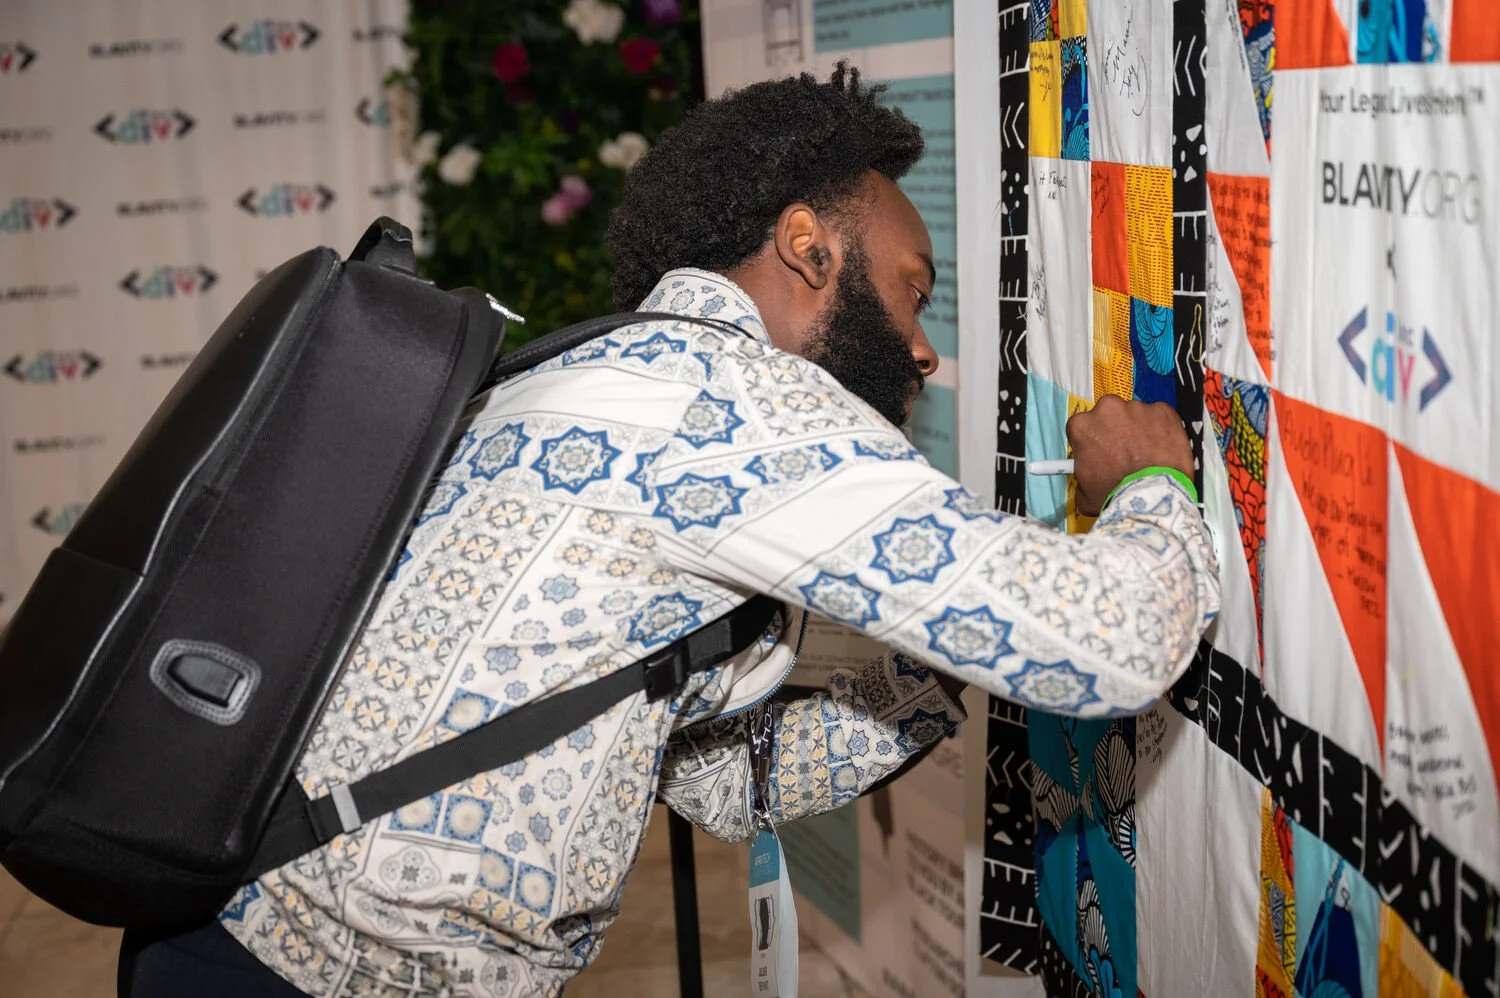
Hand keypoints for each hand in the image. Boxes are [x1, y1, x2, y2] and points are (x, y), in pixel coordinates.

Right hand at [1066, 395, 1192, 516]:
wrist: (1152, 496)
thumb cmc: (1117, 495)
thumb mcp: (1084, 494)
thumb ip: (1083, 478)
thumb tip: (1088, 480)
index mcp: (1082, 425)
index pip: (1084, 427)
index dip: (1093, 440)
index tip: (1101, 452)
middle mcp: (1108, 409)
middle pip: (1110, 415)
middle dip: (1116, 430)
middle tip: (1125, 453)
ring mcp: (1137, 408)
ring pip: (1136, 415)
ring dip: (1139, 430)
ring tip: (1147, 455)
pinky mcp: (1163, 410)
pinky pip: (1160, 417)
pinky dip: (1162, 429)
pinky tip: (1163, 450)